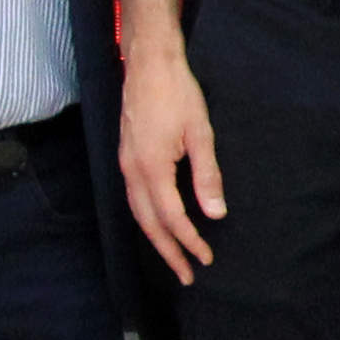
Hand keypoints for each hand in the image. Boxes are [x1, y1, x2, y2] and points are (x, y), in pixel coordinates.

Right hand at [121, 36, 224, 274]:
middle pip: (148, 224)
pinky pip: (133, 198)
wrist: (148, 64)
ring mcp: (124, 164)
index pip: (171, 218)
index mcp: (151, 168)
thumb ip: (207, 176)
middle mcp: (131, 171)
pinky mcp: (125, 156)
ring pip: (137, 213)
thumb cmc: (177, 93)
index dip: (188, 241)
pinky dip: (146, 218)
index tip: (205, 258)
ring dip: (156, 238)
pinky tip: (159, 224)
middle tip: (187, 276)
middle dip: (168, 252)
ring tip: (174, 258)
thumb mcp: (200, 133)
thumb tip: (215, 213)